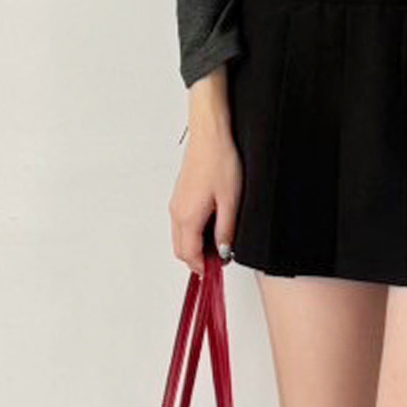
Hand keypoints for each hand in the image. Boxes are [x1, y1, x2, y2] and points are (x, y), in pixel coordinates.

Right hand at [169, 110, 241, 276]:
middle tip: (220, 261)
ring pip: (180, 238)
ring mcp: (176, 204)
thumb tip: (223, 252)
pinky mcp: (180, 196)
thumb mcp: (230, 201)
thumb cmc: (220, 161)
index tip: (218, 271)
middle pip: (181, 250)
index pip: (190, 255)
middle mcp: (177, 212)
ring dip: (196, 247)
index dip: (204, 267)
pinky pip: (182, 224)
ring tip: (220, 244)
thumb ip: (225, 231)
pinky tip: (212, 228)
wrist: (210, 136)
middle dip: (198, 260)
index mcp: (187, 217)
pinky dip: (193, 234)